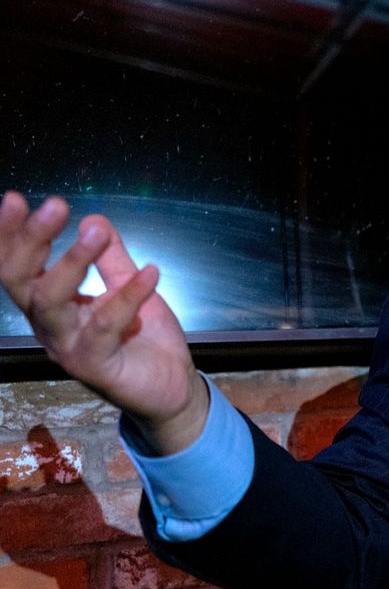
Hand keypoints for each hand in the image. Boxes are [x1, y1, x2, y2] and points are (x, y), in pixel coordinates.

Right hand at [0, 192, 207, 453]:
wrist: (173, 389)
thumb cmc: (143, 339)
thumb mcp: (128, 288)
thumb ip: (111, 259)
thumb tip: (94, 218)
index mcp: (51, 306)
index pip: (18, 268)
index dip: (10, 236)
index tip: (14, 199)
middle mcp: (50, 327)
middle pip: (22, 281)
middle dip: (31, 241)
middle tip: (55, 205)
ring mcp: (69, 349)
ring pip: (51, 303)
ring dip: (71, 262)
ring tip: (95, 232)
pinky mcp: (96, 368)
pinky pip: (105, 327)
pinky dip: (128, 296)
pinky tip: (151, 271)